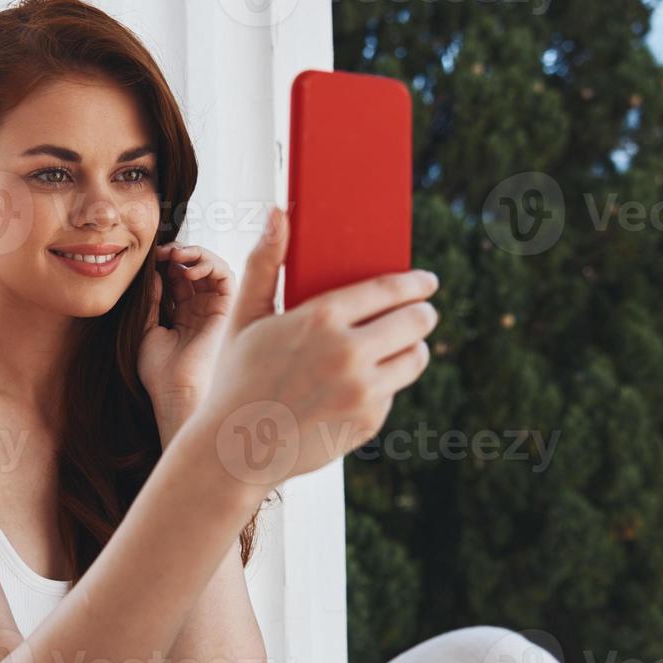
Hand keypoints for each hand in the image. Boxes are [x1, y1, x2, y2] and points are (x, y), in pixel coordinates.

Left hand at [137, 241, 236, 442]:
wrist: (176, 393)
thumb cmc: (160, 372)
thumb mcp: (146, 329)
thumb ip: (151, 300)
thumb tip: (153, 272)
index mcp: (182, 315)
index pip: (177, 277)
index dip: (166, 263)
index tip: (150, 257)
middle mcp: (201, 310)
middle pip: (195, 269)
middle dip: (180, 254)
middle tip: (163, 252)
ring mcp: (215, 310)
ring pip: (213, 268)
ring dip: (196, 255)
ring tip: (176, 255)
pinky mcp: (228, 311)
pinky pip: (226, 277)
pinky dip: (210, 265)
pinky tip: (189, 269)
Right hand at [196, 206, 440, 488]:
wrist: (235, 450)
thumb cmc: (237, 379)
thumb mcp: (246, 319)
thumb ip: (265, 264)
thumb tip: (278, 213)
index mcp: (321, 319)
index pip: (390, 290)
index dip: (415, 284)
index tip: (426, 282)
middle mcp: (349, 354)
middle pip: (415, 322)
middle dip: (423, 314)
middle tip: (422, 313)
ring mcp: (362, 392)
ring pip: (415, 359)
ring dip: (413, 349)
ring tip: (403, 347)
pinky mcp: (368, 422)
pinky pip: (392, 394)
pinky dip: (383, 387)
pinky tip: (360, 388)